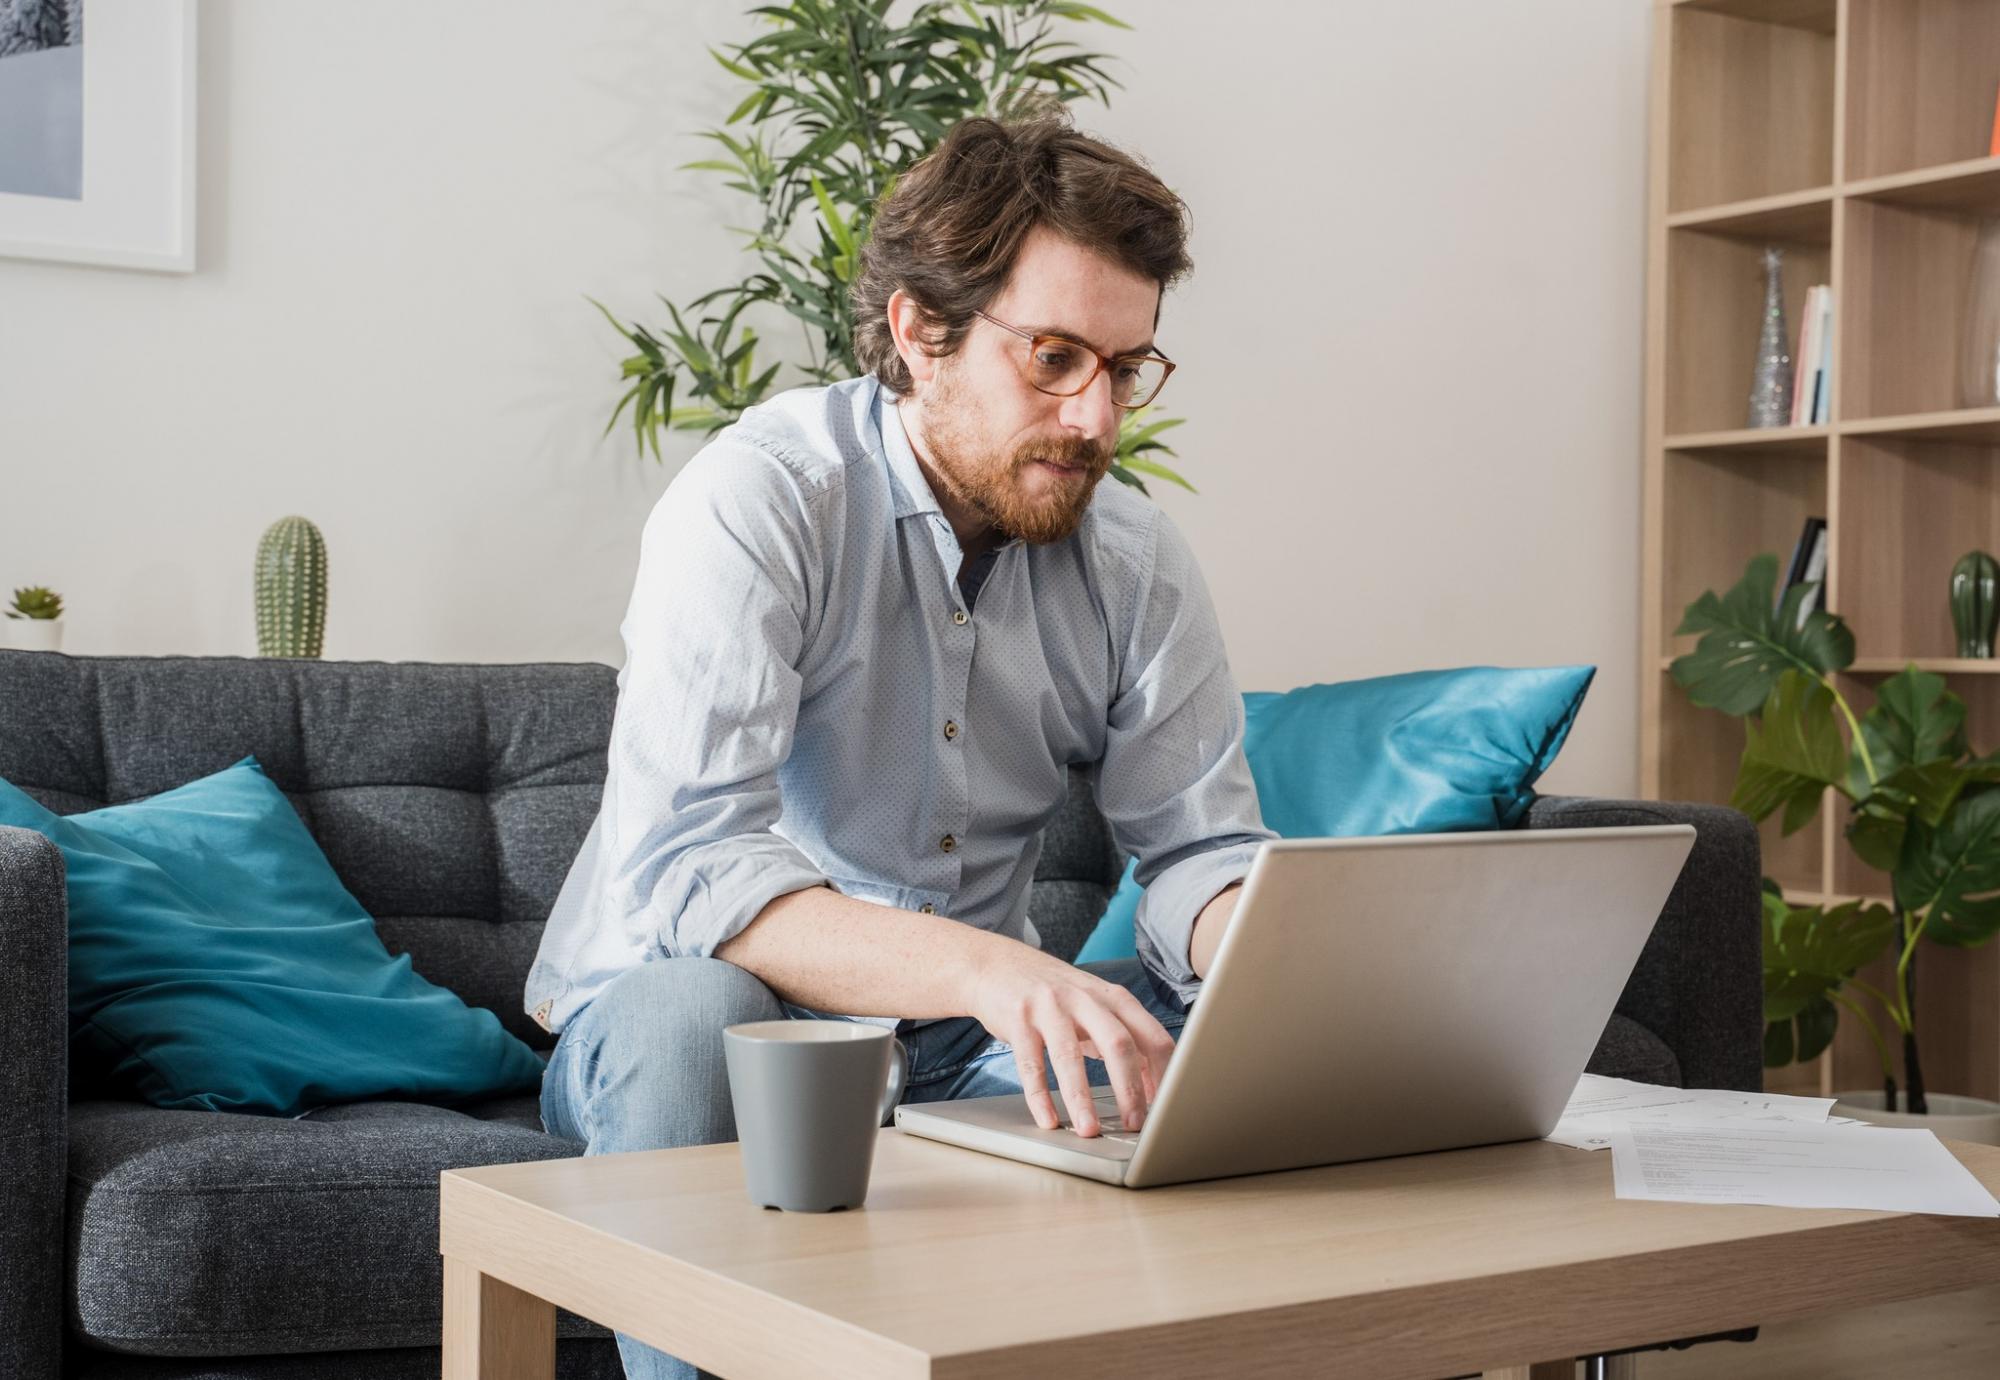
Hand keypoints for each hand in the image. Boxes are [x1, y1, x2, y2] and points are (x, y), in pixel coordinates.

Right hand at [961, 936, 1176, 1137]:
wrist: (997, 964)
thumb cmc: (1054, 993)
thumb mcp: (1095, 1007)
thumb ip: (1123, 1038)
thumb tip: (1153, 1084)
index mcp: (1113, 998)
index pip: (1152, 1036)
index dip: (1163, 1074)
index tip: (1165, 1106)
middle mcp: (1085, 998)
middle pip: (1118, 1043)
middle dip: (1130, 1089)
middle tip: (1134, 1125)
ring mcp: (1049, 1007)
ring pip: (1070, 1056)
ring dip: (1082, 1098)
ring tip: (1089, 1131)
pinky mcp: (1018, 1019)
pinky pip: (1030, 1064)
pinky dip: (1040, 1096)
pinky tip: (1048, 1119)